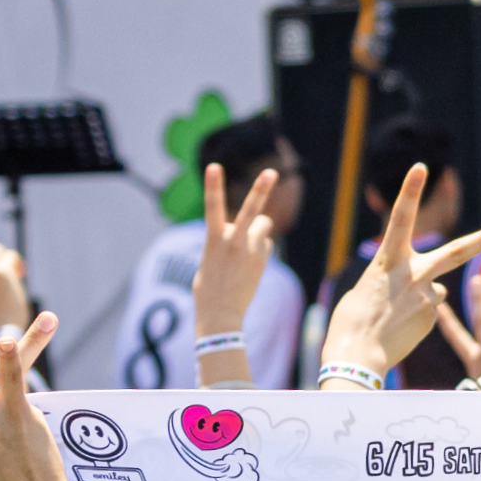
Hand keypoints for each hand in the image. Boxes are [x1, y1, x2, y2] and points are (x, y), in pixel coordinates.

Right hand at [191, 162, 276, 337]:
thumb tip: (243, 232)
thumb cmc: (209, 286)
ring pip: (264, 226)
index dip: (212, 186)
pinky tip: (250, 265)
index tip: (213, 166)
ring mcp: (250, 252)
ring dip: (259, 228)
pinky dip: (260, 248)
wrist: (220, 314)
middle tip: (272, 173)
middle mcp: (233, 243)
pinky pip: (265, 244)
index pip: (212, 208)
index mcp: (213, 240)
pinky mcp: (262, 261)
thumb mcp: (210, 258)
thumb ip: (223, 240)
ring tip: (247, 246)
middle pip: (250, 212)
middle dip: (260, 190)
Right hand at [321, 163, 480, 379]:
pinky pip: (429, 311)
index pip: (400, 217)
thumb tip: (436, 290)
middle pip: (459, 250)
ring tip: (394, 316)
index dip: (410, 191)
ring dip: (419, 299)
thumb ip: (400, 279)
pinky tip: (400, 329)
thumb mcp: (370, 287)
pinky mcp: (432, 316)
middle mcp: (413, 273)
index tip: (421, 167)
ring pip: (435, 289)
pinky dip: (417, 318)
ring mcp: (427, 296)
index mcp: (388, 260)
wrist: (356, 355)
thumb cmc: (353, 320)